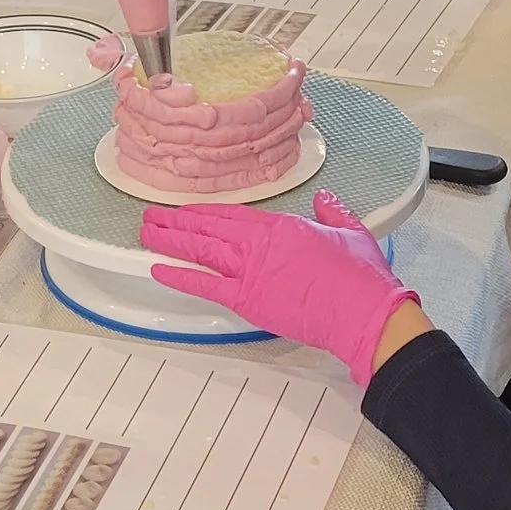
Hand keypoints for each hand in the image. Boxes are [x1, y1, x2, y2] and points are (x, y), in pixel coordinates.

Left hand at [143, 190, 412, 387]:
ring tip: (145, 233)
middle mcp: (260, 242)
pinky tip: (157, 268)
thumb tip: (326, 198)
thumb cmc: (361, 276)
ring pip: (200, 249)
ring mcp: (251, 270)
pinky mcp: (248, 299)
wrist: (365, 311)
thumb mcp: (350, 231)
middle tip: (151, 215)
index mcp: (283, 225)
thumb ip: (333, 211)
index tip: (187, 210)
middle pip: (208, 226)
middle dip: (176, 220)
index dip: (205, 211)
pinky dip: (179, 276)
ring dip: (169, 240)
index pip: (233, 214)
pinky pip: (204, 285)